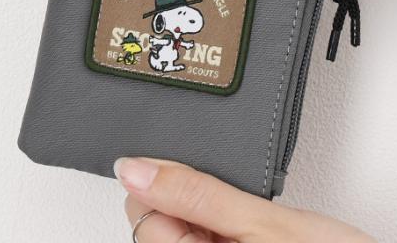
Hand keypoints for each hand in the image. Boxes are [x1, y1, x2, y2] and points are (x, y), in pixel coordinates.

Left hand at [116, 157, 374, 241]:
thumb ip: (196, 195)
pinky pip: (205, 227)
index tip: (195, 171)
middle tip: (226, 192)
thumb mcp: (263, 223)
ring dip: (201, 203)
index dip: (165, 187)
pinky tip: (239, 211)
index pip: (143, 220)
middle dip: (182, 197)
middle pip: (156, 222)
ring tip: (238, 201)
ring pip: (181, 222)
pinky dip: (215, 212)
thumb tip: (133, 169)